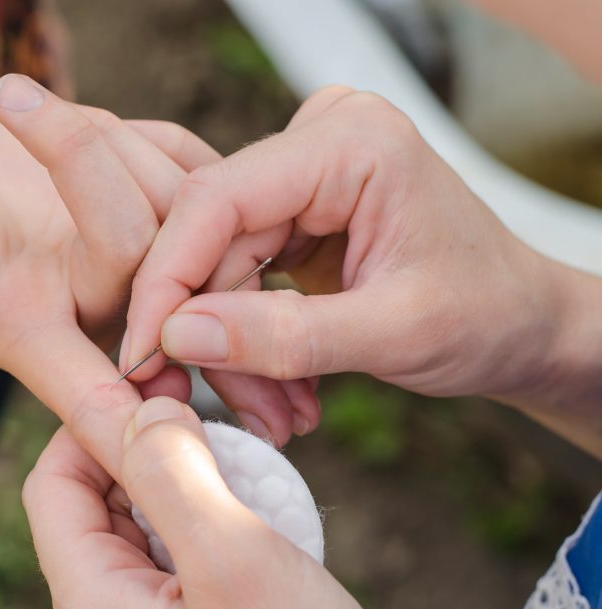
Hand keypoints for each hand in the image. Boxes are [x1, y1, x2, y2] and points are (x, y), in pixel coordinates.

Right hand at [0, 76, 217, 474]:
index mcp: (34, 336)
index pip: (94, 398)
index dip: (131, 429)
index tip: (160, 435)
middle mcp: (100, 306)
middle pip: (145, 251)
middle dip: (80, 159)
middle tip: (7, 100)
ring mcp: (140, 255)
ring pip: (177, 197)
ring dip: (102, 131)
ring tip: (22, 111)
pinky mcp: (162, 202)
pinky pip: (189, 160)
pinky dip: (136, 128)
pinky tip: (78, 122)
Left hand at [23, 396, 409, 608]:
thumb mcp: (237, 558)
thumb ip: (171, 472)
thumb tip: (140, 408)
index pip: (53, 485)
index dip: (95, 424)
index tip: (156, 388)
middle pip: (94, 509)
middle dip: (145, 454)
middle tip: (209, 423)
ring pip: (138, 535)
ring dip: (183, 490)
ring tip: (243, 473)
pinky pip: (174, 572)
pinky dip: (206, 531)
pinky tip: (257, 525)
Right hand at [122, 86, 601, 449]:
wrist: (522, 325)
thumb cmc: (486, 316)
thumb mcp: (391, 333)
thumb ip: (283, 336)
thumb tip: (176, 336)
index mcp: (350, 142)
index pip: (217, 200)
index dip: (166, 279)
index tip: (141, 352)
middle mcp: (316, 142)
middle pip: (209, 236)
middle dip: (205, 329)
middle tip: (214, 404)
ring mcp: (302, 174)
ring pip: (217, 264)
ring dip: (230, 346)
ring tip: (274, 413)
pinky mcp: (293, 210)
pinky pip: (236, 274)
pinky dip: (247, 337)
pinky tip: (277, 387)